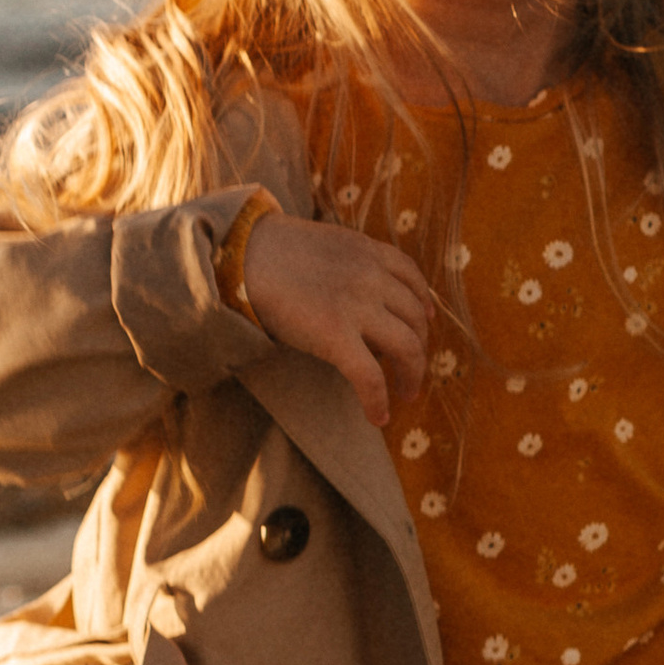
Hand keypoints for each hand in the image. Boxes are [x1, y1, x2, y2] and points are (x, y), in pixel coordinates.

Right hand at [237, 212, 435, 426]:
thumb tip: (365, 301)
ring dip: (412, 375)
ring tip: (405, 394)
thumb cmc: (270, 253)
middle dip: (420, 349)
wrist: (239, 255)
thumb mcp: (325, 247)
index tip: (424, 325)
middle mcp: (372, 277)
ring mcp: (357, 306)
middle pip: (416, 319)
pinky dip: (379, 400)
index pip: (413, 281)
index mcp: (369, 252)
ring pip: (407, 348)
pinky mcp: (336, 335)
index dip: (423, 307)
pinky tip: (378, 417)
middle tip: (411, 371)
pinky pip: (371, 376)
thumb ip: (352, 266)